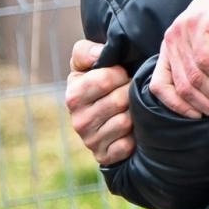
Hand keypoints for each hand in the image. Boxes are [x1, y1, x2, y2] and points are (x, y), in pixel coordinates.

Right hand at [65, 39, 133, 165]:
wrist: (104, 117)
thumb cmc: (97, 83)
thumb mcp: (86, 63)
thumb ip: (86, 52)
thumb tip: (99, 54)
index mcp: (73, 95)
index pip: (105, 79)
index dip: (120, 74)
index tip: (122, 75)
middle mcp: (78, 121)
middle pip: (119, 101)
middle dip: (130, 92)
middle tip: (129, 92)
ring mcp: (91, 141)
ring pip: (126, 122)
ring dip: (134, 113)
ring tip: (131, 108)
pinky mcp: (104, 157)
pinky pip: (127, 145)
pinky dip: (134, 137)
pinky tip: (132, 129)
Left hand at [154, 0, 208, 119]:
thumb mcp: (205, 42)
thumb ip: (200, 65)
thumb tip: (208, 98)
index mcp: (168, 49)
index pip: (159, 87)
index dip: (177, 107)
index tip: (199, 117)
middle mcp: (170, 41)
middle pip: (184, 88)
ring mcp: (182, 32)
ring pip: (195, 78)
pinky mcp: (198, 24)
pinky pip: (206, 61)